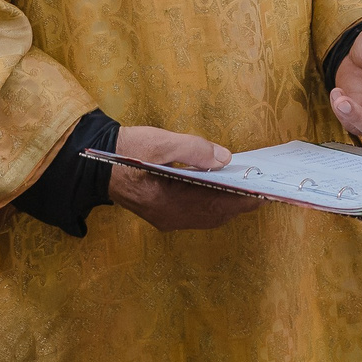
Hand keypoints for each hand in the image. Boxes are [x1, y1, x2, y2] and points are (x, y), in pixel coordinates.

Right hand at [108, 125, 257, 231]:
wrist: (96, 164)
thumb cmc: (126, 150)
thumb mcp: (159, 142)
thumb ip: (194, 150)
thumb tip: (225, 159)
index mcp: (167, 202)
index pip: (214, 206)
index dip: (241, 200)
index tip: (264, 193)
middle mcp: (168, 217)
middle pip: (214, 215)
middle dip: (240, 204)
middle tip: (265, 191)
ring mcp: (165, 219)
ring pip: (206, 217)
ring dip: (229, 205)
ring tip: (250, 190)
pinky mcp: (163, 214)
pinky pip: (196, 214)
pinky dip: (214, 204)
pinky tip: (224, 191)